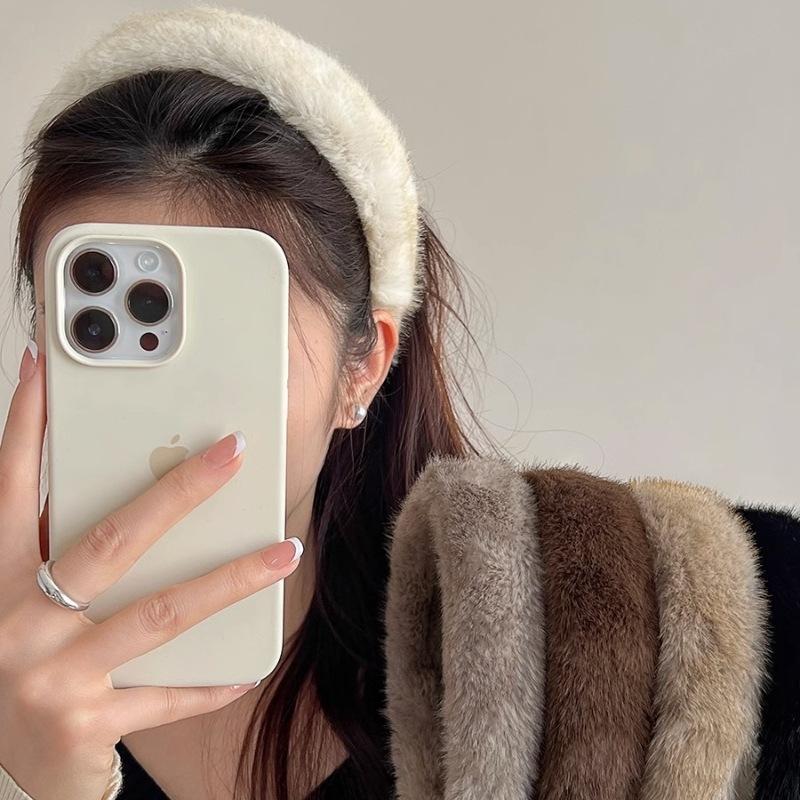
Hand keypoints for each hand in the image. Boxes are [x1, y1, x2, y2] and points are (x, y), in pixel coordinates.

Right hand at [0, 341, 302, 799]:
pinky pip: (168, 694)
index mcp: (1, 577)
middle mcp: (18, 619)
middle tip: (234, 451)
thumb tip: (140, 489)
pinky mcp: (84, 723)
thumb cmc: (28, 661)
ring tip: (286, 551)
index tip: (45, 366)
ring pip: (163, 612)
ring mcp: (50, 673)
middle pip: (113, 539)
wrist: (9, 766)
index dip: (25, 424)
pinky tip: (254, 662)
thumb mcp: (28, 601)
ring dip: (233, 578)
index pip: (12, 484)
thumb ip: (63, 549)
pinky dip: (213, 678)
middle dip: (179, 490)